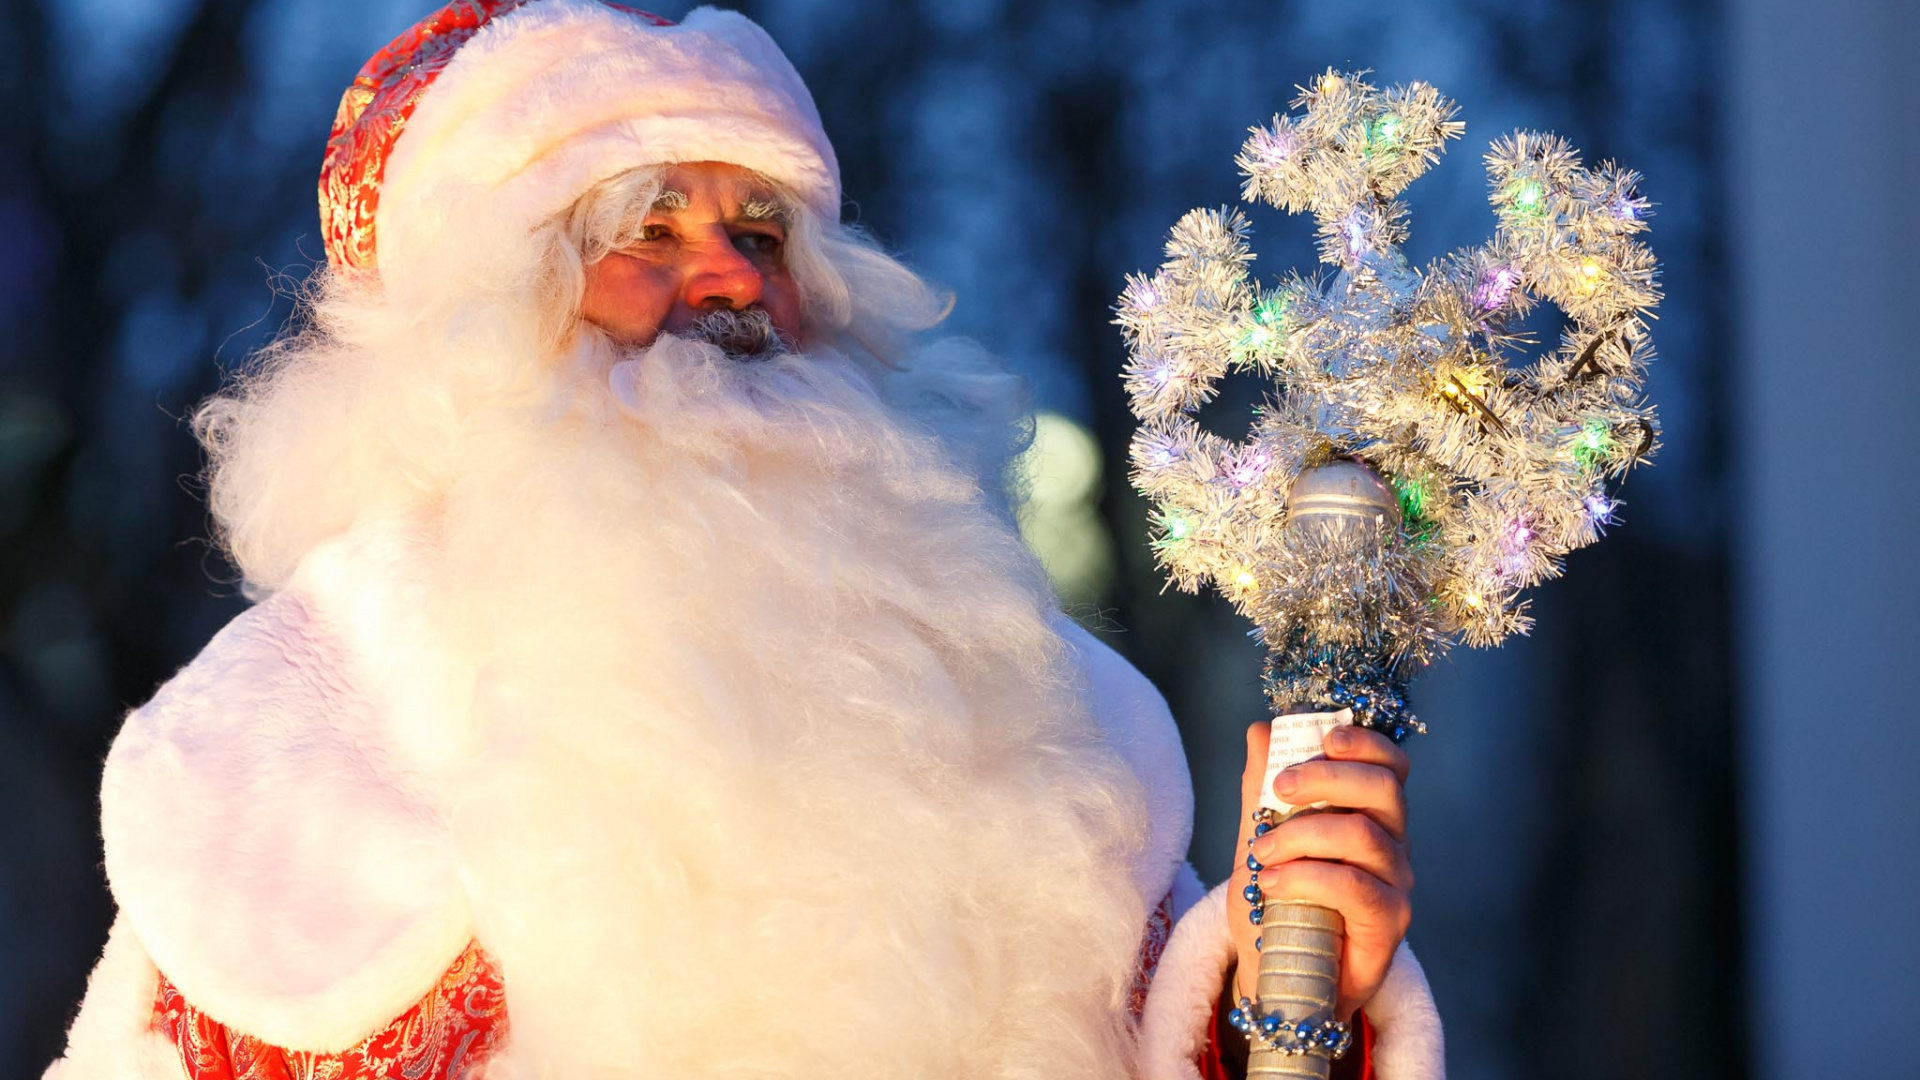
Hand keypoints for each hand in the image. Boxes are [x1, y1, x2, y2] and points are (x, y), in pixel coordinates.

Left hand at [1227, 722, 1413, 1021]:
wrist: (1278, 976)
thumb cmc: (1276, 907)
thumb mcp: (1259, 840)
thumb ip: (1261, 791)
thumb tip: (1261, 731)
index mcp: (1368, 813)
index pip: (1389, 764)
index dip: (1364, 741)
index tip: (1325, 735)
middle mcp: (1391, 842)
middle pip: (1383, 787)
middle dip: (1326, 775)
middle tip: (1279, 789)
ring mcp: (1395, 882)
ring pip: (1362, 833)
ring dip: (1300, 834)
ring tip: (1260, 852)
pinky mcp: (1389, 921)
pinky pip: (1354, 885)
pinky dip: (1304, 876)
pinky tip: (1270, 883)